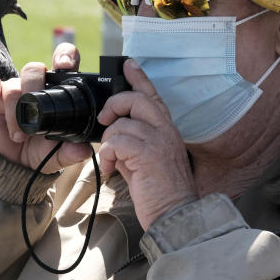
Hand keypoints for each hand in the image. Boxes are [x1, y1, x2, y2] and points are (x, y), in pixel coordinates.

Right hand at [0, 43, 91, 172]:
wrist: (11, 165)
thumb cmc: (40, 152)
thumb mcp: (57, 155)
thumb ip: (71, 151)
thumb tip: (84, 150)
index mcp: (57, 92)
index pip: (63, 62)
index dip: (65, 57)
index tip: (65, 65)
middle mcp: (35, 86)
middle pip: (35, 69)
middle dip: (35, 86)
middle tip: (36, 110)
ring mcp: (13, 89)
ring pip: (14, 84)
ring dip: (15, 111)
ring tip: (20, 137)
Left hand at [97, 59, 198, 230]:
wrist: (175, 216)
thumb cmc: (160, 193)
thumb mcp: (146, 162)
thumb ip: (133, 144)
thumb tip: (113, 138)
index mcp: (167, 130)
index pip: (153, 96)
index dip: (139, 78)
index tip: (128, 64)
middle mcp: (165, 130)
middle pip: (136, 99)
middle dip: (114, 106)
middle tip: (104, 122)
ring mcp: (158, 141)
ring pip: (120, 124)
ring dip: (108, 143)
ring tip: (112, 161)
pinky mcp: (148, 154)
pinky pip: (116, 142)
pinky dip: (108, 155)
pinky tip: (111, 169)